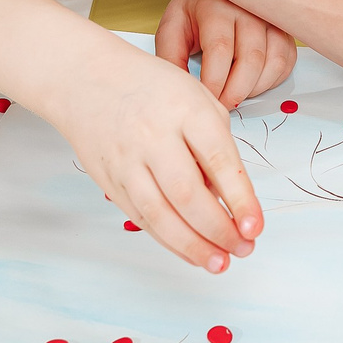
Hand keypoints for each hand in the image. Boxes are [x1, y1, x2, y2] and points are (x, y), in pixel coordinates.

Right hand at [46, 40, 262, 272]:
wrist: (86, 79)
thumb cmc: (152, 88)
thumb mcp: (197, 98)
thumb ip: (216, 145)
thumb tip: (229, 200)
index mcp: (186, 110)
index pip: (219, 161)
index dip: (240, 200)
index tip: (255, 228)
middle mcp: (154, 137)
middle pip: (188, 195)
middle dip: (218, 230)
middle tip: (243, 249)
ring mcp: (127, 161)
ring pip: (160, 215)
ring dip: (192, 246)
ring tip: (219, 263)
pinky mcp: (110, 181)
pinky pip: (141, 218)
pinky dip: (168, 240)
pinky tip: (190, 250)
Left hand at [156, 0, 296, 107]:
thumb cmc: (195, 10)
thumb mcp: (172, 28)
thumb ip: (171, 57)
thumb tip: (181, 90)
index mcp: (216, 6)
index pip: (220, 50)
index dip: (214, 82)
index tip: (206, 99)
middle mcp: (248, 9)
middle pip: (251, 60)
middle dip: (235, 92)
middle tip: (221, 105)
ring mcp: (270, 19)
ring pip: (273, 63)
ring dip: (254, 88)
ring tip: (234, 93)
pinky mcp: (284, 30)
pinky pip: (285, 63)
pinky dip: (270, 81)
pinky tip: (251, 83)